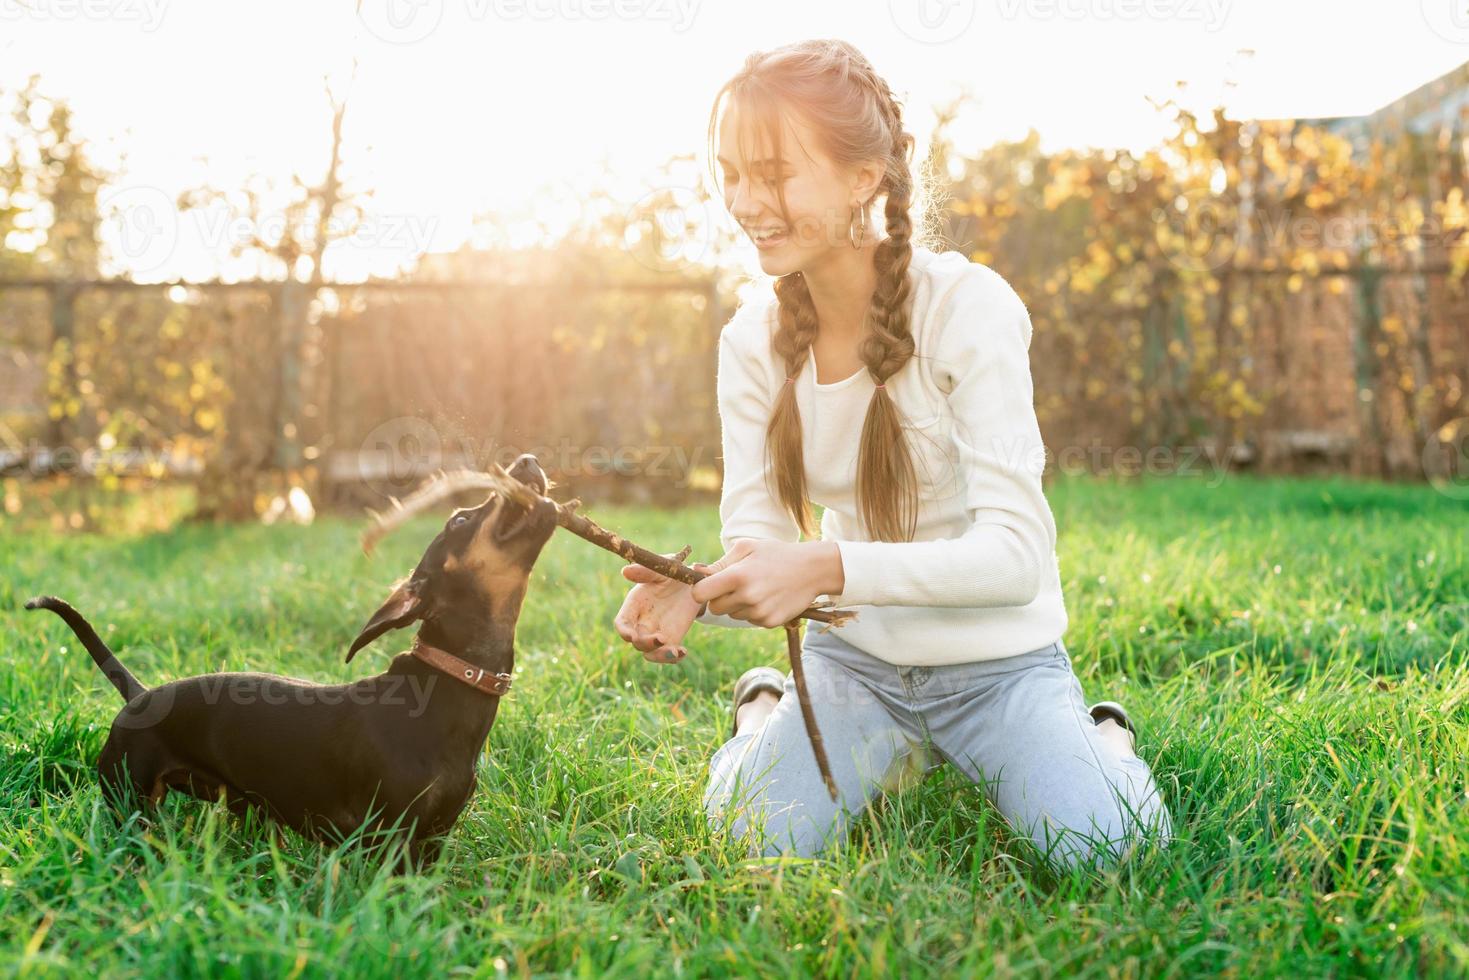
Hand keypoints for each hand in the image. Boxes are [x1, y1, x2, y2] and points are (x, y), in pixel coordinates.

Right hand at [613, 552, 703, 663]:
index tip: (631, 636)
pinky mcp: (672, 639)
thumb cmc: (671, 572)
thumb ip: (645, 572)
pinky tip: (683, 652)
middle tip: (661, 639)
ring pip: (650, 653)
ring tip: (675, 652)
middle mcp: (642, 622)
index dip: (624, 631)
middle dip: (645, 643)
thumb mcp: (661, 568)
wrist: (693, 581)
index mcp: (634, 605)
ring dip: (659, 656)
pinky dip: (674, 658)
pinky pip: (668, 654)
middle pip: (636, 641)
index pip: (622, 623)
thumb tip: (625, 571)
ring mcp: (656, 632)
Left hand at [690, 539, 843, 628]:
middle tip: (737, 584)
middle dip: (720, 598)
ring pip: (733, 615)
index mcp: (737, 576)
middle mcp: (747, 597)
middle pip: (715, 608)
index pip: (700, 594)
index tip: (709, 585)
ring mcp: (759, 612)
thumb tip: (696, 571)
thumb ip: (720, 563)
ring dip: (738, 605)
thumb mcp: (747, 548)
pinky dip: (754, 611)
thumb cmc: (776, 554)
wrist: (812, 569)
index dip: (701, 590)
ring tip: (758, 588)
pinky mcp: (769, 622)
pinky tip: (768, 597)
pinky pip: (750, 620)